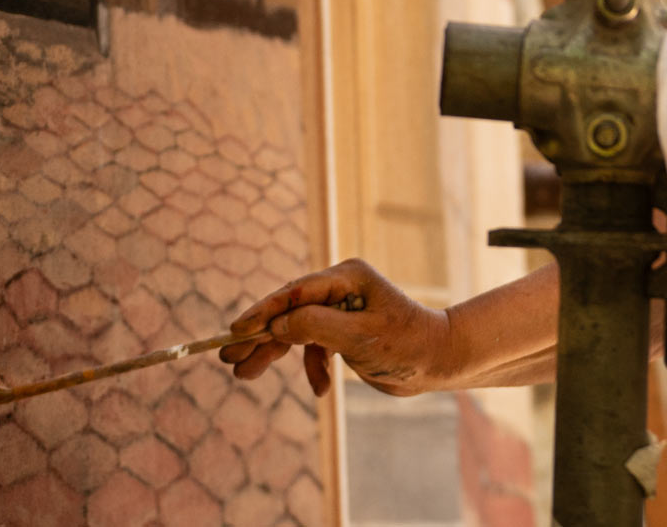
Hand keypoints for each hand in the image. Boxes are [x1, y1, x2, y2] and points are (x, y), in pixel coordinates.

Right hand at [222, 258, 445, 397]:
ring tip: (244, 373)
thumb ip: (315, 327)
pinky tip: (321, 389)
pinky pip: (314, 348)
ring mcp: (342, 310)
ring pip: (296, 330)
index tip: (236, 329)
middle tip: (227, 356)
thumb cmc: (406, 344)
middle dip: (260, 335)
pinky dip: (312, 368)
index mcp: (347, 277)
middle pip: (289, 311)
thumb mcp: (358, 338)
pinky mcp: (344, 333)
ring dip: (274, 353)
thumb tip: (276, 323)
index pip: (295, 292)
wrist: (439, 363)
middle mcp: (342, 288)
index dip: (263, 311)